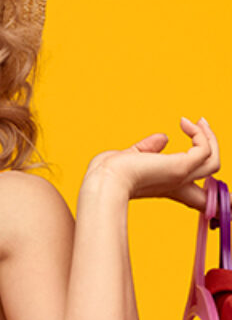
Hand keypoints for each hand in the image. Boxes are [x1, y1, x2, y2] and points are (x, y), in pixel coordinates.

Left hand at [83, 116, 220, 210]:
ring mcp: (182, 176)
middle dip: (215, 156)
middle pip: (211, 181)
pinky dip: (199, 133)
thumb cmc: (108, 174)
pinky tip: (183, 123)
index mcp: (165, 186)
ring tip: (198, 121)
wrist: (105, 181)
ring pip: (213, 162)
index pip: (196, 198)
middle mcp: (177, 185)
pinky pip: (205, 149)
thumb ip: (149, 149)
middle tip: (203, 126)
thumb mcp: (132, 157)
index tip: (214, 179)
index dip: (208, 194)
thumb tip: (164, 137)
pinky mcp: (182, 167)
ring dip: (210, 138)